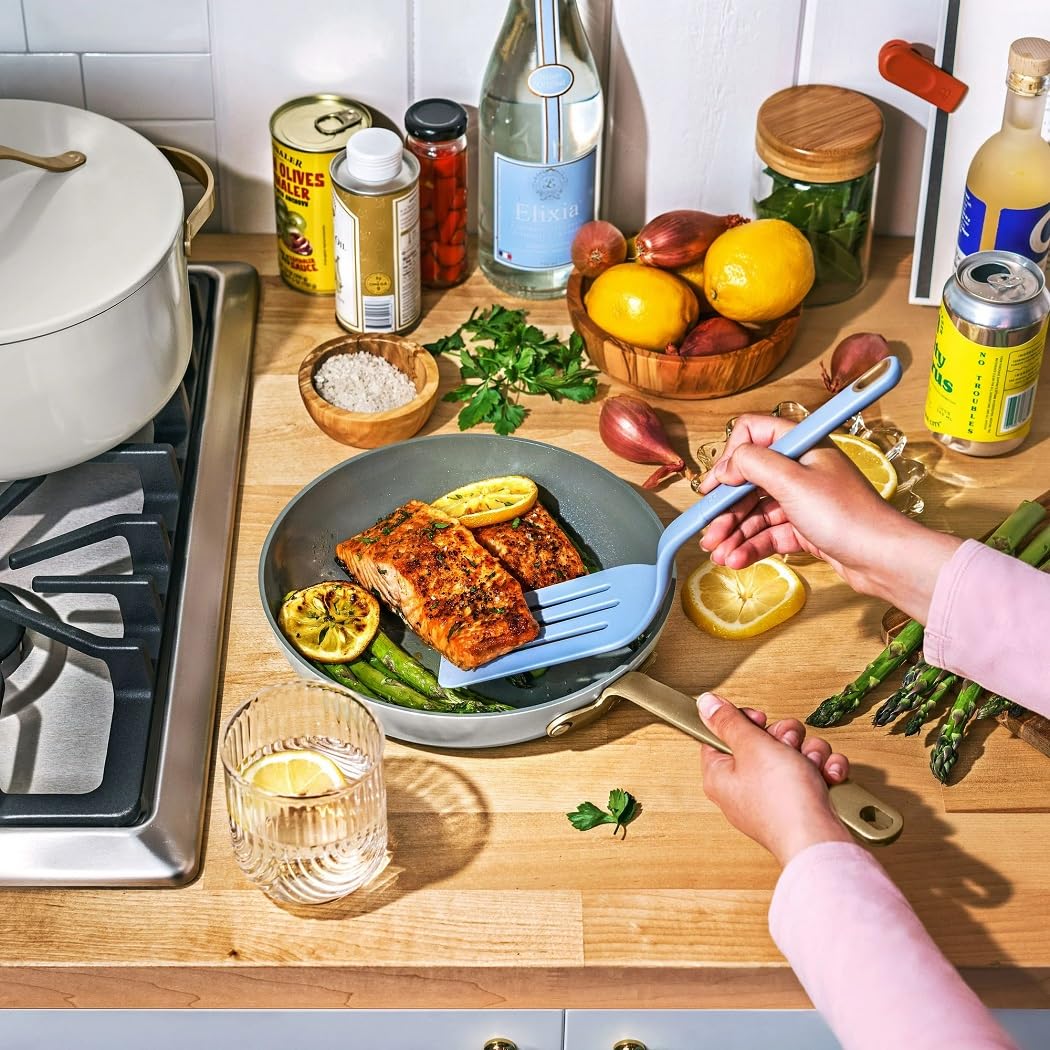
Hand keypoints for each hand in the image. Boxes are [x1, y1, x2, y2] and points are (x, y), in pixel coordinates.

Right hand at [697, 414, 960, 622]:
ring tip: (718, 554)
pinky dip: (751, 546)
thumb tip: (725, 465)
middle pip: (748, 481)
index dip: (729, 459)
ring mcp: (802, 500)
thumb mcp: (792, 482)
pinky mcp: (805, 528)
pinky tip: (736, 560)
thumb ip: (753, 464)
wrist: (882, 559)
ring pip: (755, 511)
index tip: (715, 486)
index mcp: (801, 447)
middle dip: (725, 508)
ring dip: (734, 532)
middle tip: (708, 532)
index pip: (752, 435)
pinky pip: (768, 533)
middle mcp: (800, 469)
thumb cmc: (847, 515)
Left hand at [698, 691, 852, 866]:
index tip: (759, 721)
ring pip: (792, 754)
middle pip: (762, 741)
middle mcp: (743, 788)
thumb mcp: (752, 746)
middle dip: (785, 737)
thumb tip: (705, 705)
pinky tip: (828, 776)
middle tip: (788, 746)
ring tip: (812, 766)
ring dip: (809, 752)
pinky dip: (824, 771)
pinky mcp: (800, 805)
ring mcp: (773, 797)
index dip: (744, 722)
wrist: (820, 841)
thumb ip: (728, 721)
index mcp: (720, 775)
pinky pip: (812, 773)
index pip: (721, 736)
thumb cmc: (783, 802)